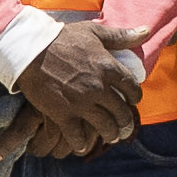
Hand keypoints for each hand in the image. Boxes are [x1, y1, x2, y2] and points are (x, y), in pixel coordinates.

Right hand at [16, 20, 151, 159]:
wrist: (29, 49)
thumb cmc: (62, 38)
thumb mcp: (95, 32)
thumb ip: (121, 36)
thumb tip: (146, 30)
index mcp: (109, 68)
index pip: (132, 89)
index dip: (135, 98)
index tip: (132, 102)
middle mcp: (99, 88)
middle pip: (122, 112)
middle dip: (126, 123)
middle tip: (125, 129)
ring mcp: (81, 103)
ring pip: (105, 127)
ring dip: (110, 135)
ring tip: (110, 137)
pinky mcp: (62, 114)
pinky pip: (77, 136)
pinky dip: (82, 144)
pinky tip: (82, 147)